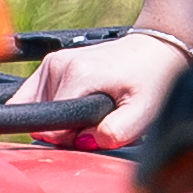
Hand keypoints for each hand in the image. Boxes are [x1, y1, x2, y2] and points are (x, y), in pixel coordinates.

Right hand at [15, 29, 192, 148]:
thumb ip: (115, 133)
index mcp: (76, 75)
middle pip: (42, 120)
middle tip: (97, 121)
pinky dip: (52, 108)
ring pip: (37, 110)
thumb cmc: (152, 80)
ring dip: (59, 119)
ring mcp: (52, 62)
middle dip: (65, 131)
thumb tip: (85, 141)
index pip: (50, 129)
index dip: (71, 140)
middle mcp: (58, 64)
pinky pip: (35, 97)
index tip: (93, 132)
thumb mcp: (143, 113)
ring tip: (91, 111)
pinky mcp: (52, 63)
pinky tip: (77, 104)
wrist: (156, 51)